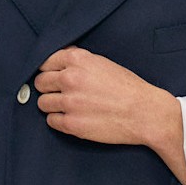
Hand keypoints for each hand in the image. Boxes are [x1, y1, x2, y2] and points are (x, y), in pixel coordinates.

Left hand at [34, 46, 185, 184]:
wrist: (145, 112)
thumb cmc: (128, 88)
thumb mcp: (102, 63)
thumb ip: (78, 60)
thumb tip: (58, 60)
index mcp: (77, 60)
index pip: (44, 62)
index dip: (49, 70)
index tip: (53, 76)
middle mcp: (70, 78)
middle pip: (40, 82)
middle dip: (48, 88)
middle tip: (61, 93)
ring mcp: (69, 102)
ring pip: (42, 103)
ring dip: (52, 105)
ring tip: (68, 106)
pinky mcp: (71, 124)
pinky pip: (51, 121)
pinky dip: (59, 120)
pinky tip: (73, 117)